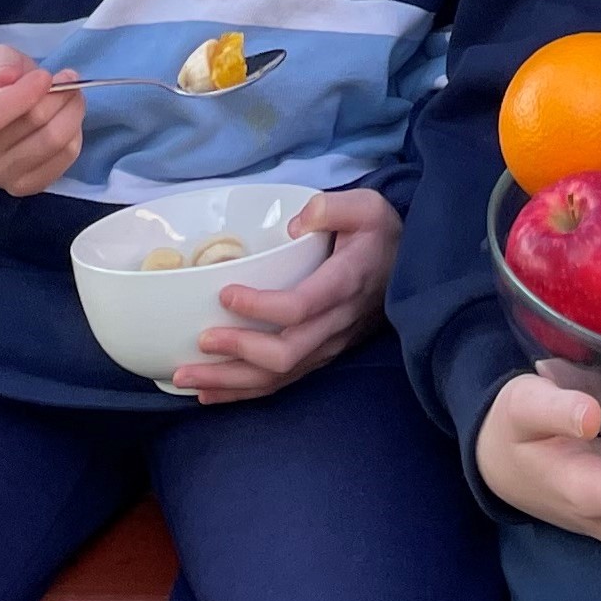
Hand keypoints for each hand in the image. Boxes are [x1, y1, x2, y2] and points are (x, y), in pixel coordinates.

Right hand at [0, 44, 82, 195]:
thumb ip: (0, 64)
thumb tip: (6, 77)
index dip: (24, 94)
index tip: (45, 76)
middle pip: (30, 125)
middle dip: (59, 96)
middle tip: (69, 78)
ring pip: (52, 142)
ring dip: (72, 112)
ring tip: (72, 95)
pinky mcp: (24, 186)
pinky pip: (64, 159)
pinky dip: (75, 135)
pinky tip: (68, 120)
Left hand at [174, 189, 399, 403]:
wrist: (415, 271)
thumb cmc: (381, 235)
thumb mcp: (367, 206)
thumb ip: (332, 208)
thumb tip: (296, 225)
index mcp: (346, 283)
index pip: (301, 306)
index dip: (261, 307)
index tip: (226, 294)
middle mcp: (337, 322)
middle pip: (285, 353)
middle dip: (237, 353)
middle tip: (199, 342)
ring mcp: (330, 345)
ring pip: (280, 376)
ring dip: (231, 381)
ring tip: (186, 378)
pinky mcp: (323, 355)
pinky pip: (283, 382)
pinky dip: (244, 391)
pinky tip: (210, 393)